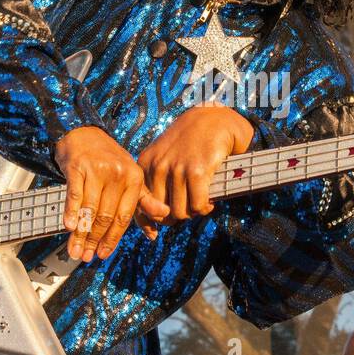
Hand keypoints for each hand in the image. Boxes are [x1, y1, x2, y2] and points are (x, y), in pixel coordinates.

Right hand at [55, 126, 166, 261]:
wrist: (84, 133)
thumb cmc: (108, 161)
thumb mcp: (131, 178)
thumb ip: (143, 203)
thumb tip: (155, 232)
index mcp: (134, 178)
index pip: (124, 216)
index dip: (113, 238)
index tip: (104, 254)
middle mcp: (118, 174)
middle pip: (106, 216)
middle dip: (95, 240)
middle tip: (86, 257)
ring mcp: (97, 170)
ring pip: (89, 209)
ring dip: (80, 234)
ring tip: (75, 250)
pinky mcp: (77, 167)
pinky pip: (74, 195)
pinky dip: (71, 213)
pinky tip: (69, 227)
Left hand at [135, 105, 254, 237]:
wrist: (214, 119)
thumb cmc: (190, 143)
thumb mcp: (166, 158)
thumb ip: (157, 185)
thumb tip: (155, 226)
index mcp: (145, 164)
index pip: (139, 204)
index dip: (146, 223)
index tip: (153, 234)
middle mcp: (158, 166)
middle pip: (161, 213)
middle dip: (175, 218)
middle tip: (187, 210)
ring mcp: (177, 168)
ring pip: (180, 212)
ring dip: (193, 213)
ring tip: (201, 204)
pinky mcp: (197, 171)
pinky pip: (198, 205)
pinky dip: (205, 208)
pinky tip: (210, 202)